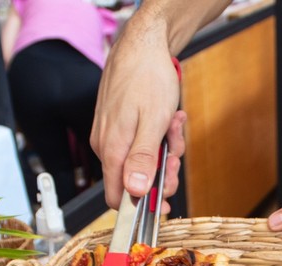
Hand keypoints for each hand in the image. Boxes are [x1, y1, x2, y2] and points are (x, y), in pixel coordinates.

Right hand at [91, 27, 184, 208]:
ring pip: (140, 161)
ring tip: (173, 127)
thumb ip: (142, 159)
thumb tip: (134, 191)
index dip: (141, 205)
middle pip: (133, 181)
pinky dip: (157, 137)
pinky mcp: (117, 126)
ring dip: (163, 151)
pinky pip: (139, 143)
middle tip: (175, 157)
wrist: (142, 44)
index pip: (117, 197)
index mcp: (112, 149)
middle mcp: (105, 145)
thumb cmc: (148, 77)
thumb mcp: (153, 122)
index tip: (163, 203)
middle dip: (160, 173)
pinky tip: (169, 120)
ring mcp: (110, 135)